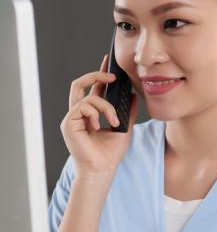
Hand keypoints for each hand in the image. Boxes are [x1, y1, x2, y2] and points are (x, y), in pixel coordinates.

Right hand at [60, 54, 137, 174]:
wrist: (104, 168)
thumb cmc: (111, 152)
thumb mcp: (125, 128)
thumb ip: (127, 111)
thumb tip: (133, 95)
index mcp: (91, 113)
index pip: (93, 89)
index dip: (100, 74)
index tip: (109, 63)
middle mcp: (79, 113)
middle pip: (80, 84)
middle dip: (96, 75)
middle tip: (113, 76)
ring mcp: (72, 118)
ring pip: (88, 97)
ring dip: (106, 107)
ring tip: (114, 122)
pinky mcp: (69, 123)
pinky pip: (83, 107)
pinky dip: (97, 114)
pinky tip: (101, 126)